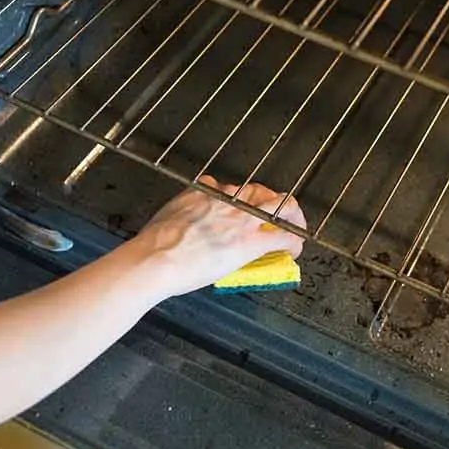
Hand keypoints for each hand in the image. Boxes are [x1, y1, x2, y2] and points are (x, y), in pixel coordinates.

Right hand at [134, 176, 306, 296]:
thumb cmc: (155, 244)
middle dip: (272, 202)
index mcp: (206, 193)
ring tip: (294, 228)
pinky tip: (294, 249)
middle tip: (275, 216)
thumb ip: (184, 209)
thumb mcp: (169, 213)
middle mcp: (227, 201)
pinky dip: (293, 242)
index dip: (244, 200)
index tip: (245, 209)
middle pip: (260, 191)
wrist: (156, 259)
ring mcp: (241, 220)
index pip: (233, 188)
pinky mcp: (249, 243)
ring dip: (291, 217)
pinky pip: (283, 236)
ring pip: (281, 206)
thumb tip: (186, 216)